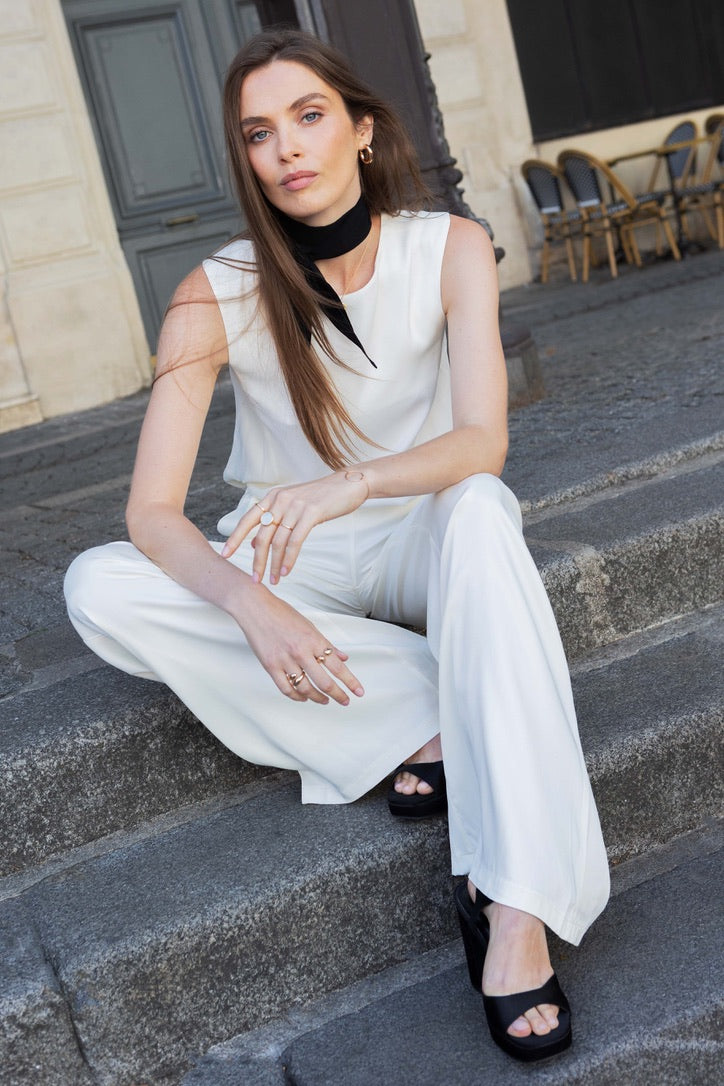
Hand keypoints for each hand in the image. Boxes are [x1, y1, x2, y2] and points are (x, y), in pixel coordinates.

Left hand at [221, 470, 368, 583]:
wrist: (347, 485)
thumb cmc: (321, 498)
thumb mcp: (293, 506)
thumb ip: (275, 521)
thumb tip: (256, 542)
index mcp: (272, 497)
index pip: (248, 520)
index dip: (235, 538)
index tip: (224, 555)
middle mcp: (280, 500)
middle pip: (262, 536)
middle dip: (257, 561)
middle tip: (254, 579)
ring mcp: (295, 506)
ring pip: (278, 542)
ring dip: (274, 564)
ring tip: (273, 580)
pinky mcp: (311, 513)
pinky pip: (295, 541)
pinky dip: (289, 559)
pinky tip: (286, 571)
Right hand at [239, 587, 363, 704]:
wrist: (255, 608)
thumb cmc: (281, 613)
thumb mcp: (309, 625)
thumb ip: (326, 644)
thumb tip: (343, 657)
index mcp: (314, 640)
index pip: (337, 666)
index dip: (350, 681)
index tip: (358, 691)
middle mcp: (301, 652)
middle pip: (324, 682)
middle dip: (338, 695)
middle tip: (345, 701)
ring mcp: (285, 660)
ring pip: (305, 688)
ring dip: (318, 698)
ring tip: (325, 701)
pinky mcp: (271, 666)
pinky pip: (286, 688)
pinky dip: (296, 697)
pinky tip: (303, 698)